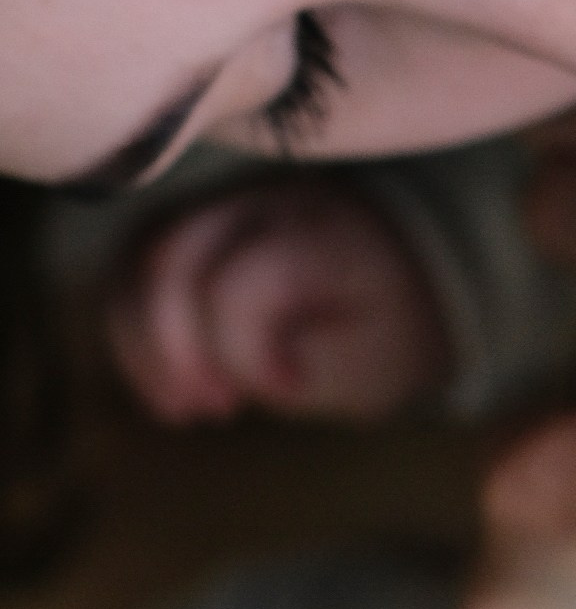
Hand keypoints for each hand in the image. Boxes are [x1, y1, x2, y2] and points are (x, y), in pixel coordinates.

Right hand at [106, 183, 452, 423]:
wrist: (408, 272)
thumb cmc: (388, 326)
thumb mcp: (375, 360)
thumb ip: (309, 364)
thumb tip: (239, 376)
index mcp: (325, 233)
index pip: (242, 281)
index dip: (245, 354)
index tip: (289, 392)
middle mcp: (265, 202)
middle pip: (170, 259)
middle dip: (175, 350)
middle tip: (217, 409)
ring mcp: (224, 200)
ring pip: (139, 253)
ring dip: (142, 342)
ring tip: (183, 405)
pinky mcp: (196, 216)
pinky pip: (134, 259)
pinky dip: (133, 326)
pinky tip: (169, 382)